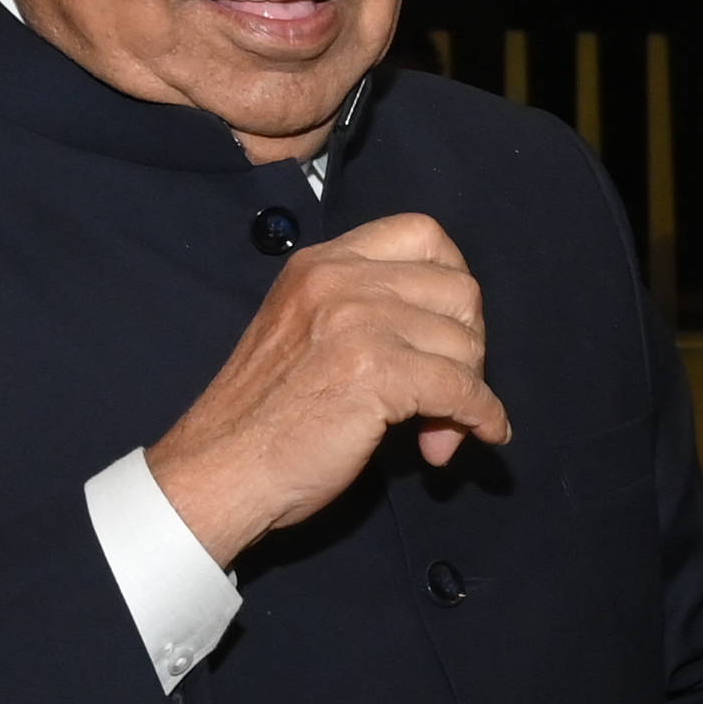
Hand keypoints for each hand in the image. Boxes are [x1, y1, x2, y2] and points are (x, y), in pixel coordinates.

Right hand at [141, 215, 511, 562]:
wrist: (220, 469)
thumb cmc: (264, 418)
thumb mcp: (308, 333)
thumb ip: (368, 318)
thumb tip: (453, 345)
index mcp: (321, 264)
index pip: (421, 234)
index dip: (454, 280)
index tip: (451, 327)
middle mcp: (339, 280)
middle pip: (458, 290)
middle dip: (470, 344)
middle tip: (452, 390)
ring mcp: (357, 322)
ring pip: (464, 343)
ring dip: (470, 391)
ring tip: (441, 429)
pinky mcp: (376, 371)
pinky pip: (462, 388)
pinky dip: (482, 416)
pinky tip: (479, 434)